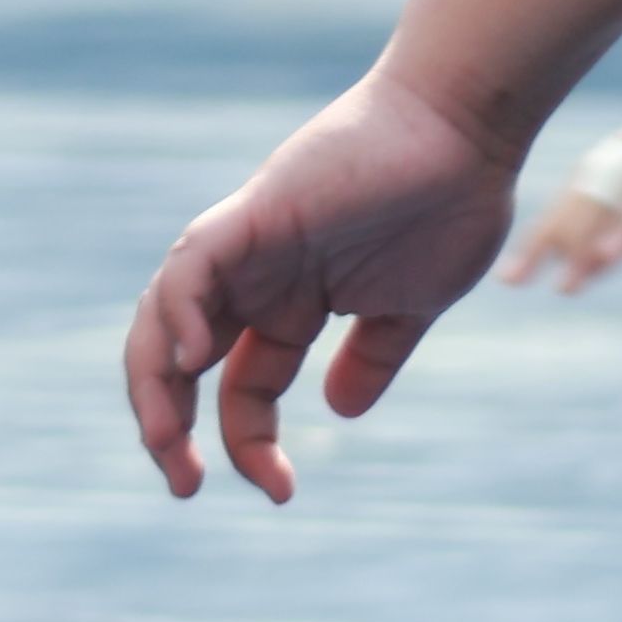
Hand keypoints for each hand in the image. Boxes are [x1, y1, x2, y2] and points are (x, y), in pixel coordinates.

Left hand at [124, 66, 522, 503]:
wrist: (469, 128)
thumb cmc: (451, 200)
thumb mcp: (410, 304)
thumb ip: (372, 355)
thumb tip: (341, 411)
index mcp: (291, 304)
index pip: (244, 389)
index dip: (249, 447)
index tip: (279, 492)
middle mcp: (257, 279)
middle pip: (181, 363)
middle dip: (169, 429)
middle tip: (184, 487)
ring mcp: (248, 246)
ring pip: (162, 318)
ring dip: (153, 385)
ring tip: (167, 442)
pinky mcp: (253, 214)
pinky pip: (188, 268)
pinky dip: (174, 314)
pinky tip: (186, 363)